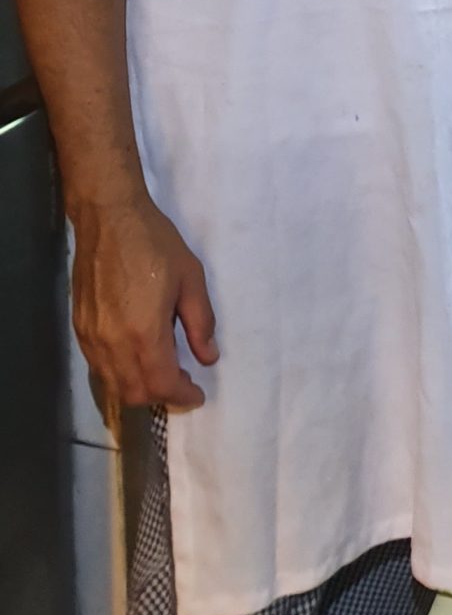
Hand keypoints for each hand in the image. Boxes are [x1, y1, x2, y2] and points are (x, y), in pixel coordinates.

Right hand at [71, 196, 218, 411]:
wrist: (109, 217)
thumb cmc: (154, 243)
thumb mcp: (190, 278)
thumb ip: (200, 322)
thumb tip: (208, 357)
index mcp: (144, 333)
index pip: (161, 384)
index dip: (182, 396)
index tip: (197, 394)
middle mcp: (113, 344)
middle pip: (134, 393)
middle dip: (161, 396)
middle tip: (182, 384)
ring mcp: (92, 338)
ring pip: (113, 385)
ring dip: (138, 389)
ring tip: (161, 374)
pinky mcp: (79, 328)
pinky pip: (98, 367)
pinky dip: (118, 375)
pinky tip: (134, 358)